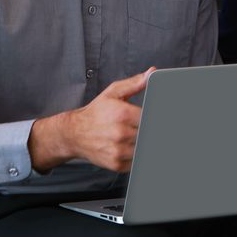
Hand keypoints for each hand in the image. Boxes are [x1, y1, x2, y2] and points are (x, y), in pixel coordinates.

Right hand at [28, 68, 153, 172]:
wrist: (74, 134)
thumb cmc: (95, 112)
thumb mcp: (113, 93)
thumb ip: (134, 83)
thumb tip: (152, 72)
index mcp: (123, 114)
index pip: (152, 117)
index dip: (158, 118)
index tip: (163, 119)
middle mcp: (121, 133)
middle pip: (150, 134)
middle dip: (152, 130)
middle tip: (152, 128)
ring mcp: (118, 150)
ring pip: (145, 148)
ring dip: (145, 143)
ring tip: (139, 136)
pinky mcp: (116, 164)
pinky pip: (137, 161)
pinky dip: (137, 155)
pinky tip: (132, 147)